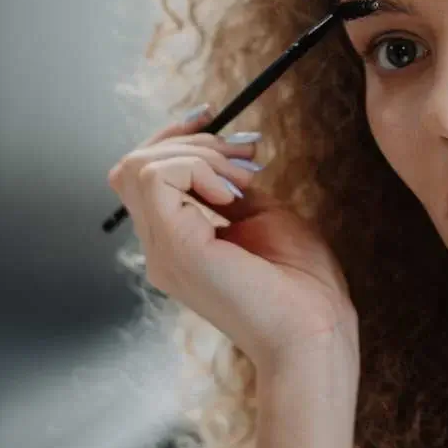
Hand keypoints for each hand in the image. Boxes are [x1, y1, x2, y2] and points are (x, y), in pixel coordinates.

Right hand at [107, 108, 358, 380]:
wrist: (315, 330)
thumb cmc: (301, 283)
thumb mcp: (263, 216)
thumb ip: (232, 188)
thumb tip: (224, 152)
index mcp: (179, 242)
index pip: (142, 175)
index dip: (174, 137)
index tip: (213, 117)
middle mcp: (160, 247)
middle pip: (133, 164)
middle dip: (192, 141)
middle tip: (246, 157)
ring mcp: (162, 250)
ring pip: (140, 165)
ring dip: (198, 153)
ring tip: (242, 179)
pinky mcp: (175, 246)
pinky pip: (157, 177)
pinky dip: (197, 168)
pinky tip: (231, 195)